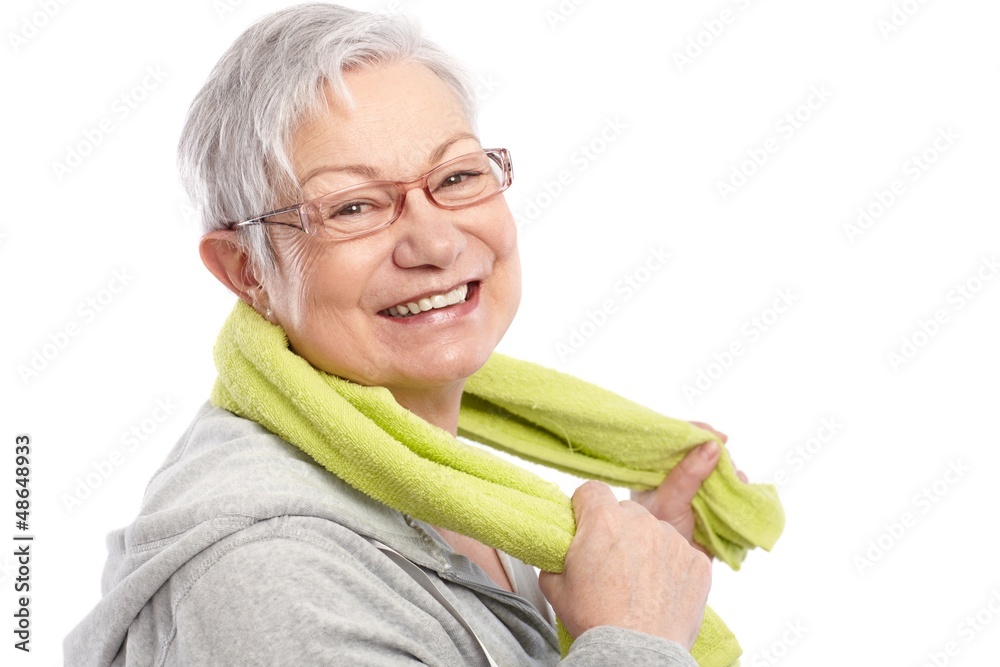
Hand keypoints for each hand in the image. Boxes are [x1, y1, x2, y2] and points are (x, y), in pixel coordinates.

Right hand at [539, 481, 711, 649]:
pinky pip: (681, 554)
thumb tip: (559, 554)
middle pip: (625, 511)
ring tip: (639, 584)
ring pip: (655, 531)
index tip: (584, 527)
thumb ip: (556, 558)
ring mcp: (673, 539)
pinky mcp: (697, 561)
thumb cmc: (595, 621)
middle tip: (611, 563)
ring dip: (647, 547)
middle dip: (617, 530)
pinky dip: (672, 568)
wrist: (635, 653)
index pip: (591, 490)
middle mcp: (641, 521)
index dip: (584, 508)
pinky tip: (661, 593)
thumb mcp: (555, 587)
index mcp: (603, 520)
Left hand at [631, 422, 746, 553]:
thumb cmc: (658, 536)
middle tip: (727, 464)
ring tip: (736, 481)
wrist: (671, 573)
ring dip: (731, 473)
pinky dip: (739, 488)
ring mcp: (696, 492)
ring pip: (720, 471)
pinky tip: (741, 490)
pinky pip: (731, 490)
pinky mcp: (712, 507)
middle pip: (702, 452)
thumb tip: (712, 445)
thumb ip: (687, 475)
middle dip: (719, 455)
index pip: (673, 441)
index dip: (695, 433)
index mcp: (655, 472)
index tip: (718, 436)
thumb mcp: (668, 502)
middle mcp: (675, 478)